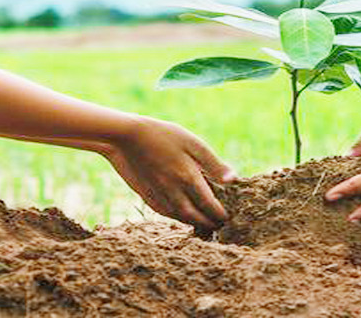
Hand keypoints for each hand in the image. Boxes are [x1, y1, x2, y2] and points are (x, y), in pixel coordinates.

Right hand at [100, 116, 235, 229]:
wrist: (126, 137)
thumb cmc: (164, 135)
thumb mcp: (194, 144)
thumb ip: (214, 164)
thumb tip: (233, 180)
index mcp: (188, 178)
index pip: (209, 205)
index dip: (220, 215)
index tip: (227, 219)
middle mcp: (174, 191)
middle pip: (195, 216)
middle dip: (208, 223)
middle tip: (218, 226)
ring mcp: (159, 195)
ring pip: (179, 217)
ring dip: (193, 223)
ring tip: (203, 224)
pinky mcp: (147, 195)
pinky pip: (165, 213)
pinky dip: (176, 217)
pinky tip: (182, 215)